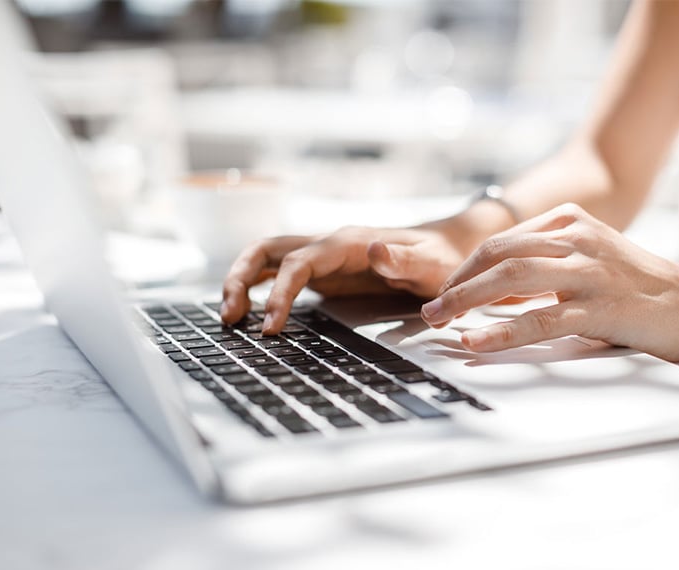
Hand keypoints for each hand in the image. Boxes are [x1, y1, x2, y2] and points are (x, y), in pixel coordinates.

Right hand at [221, 225, 468, 333]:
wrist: (449, 248)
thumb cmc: (441, 259)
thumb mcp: (431, 265)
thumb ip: (403, 260)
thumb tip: (373, 250)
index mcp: (347, 243)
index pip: (298, 263)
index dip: (279, 294)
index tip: (270, 327)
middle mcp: (327, 244)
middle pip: (267, 250)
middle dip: (240, 278)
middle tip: (229, 317)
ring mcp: (321, 256)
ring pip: (266, 258)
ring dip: (241, 281)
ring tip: (229, 318)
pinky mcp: (321, 271)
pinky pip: (279, 273)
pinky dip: (258, 289)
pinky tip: (250, 314)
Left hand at [420, 203, 678, 361]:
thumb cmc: (639, 286)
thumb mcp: (587, 258)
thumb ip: (543, 263)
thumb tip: (487, 288)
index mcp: (569, 220)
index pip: (499, 242)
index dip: (464, 269)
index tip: (443, 293)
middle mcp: (577, 238)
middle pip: (497, 255)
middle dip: (455, 284)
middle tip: (429, 310)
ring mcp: (590, 271)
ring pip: (511, 279)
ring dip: (465, 301)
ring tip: (437, 321)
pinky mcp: (602, 307)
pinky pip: (541, 319)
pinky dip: (501, 332)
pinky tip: (476, 342)